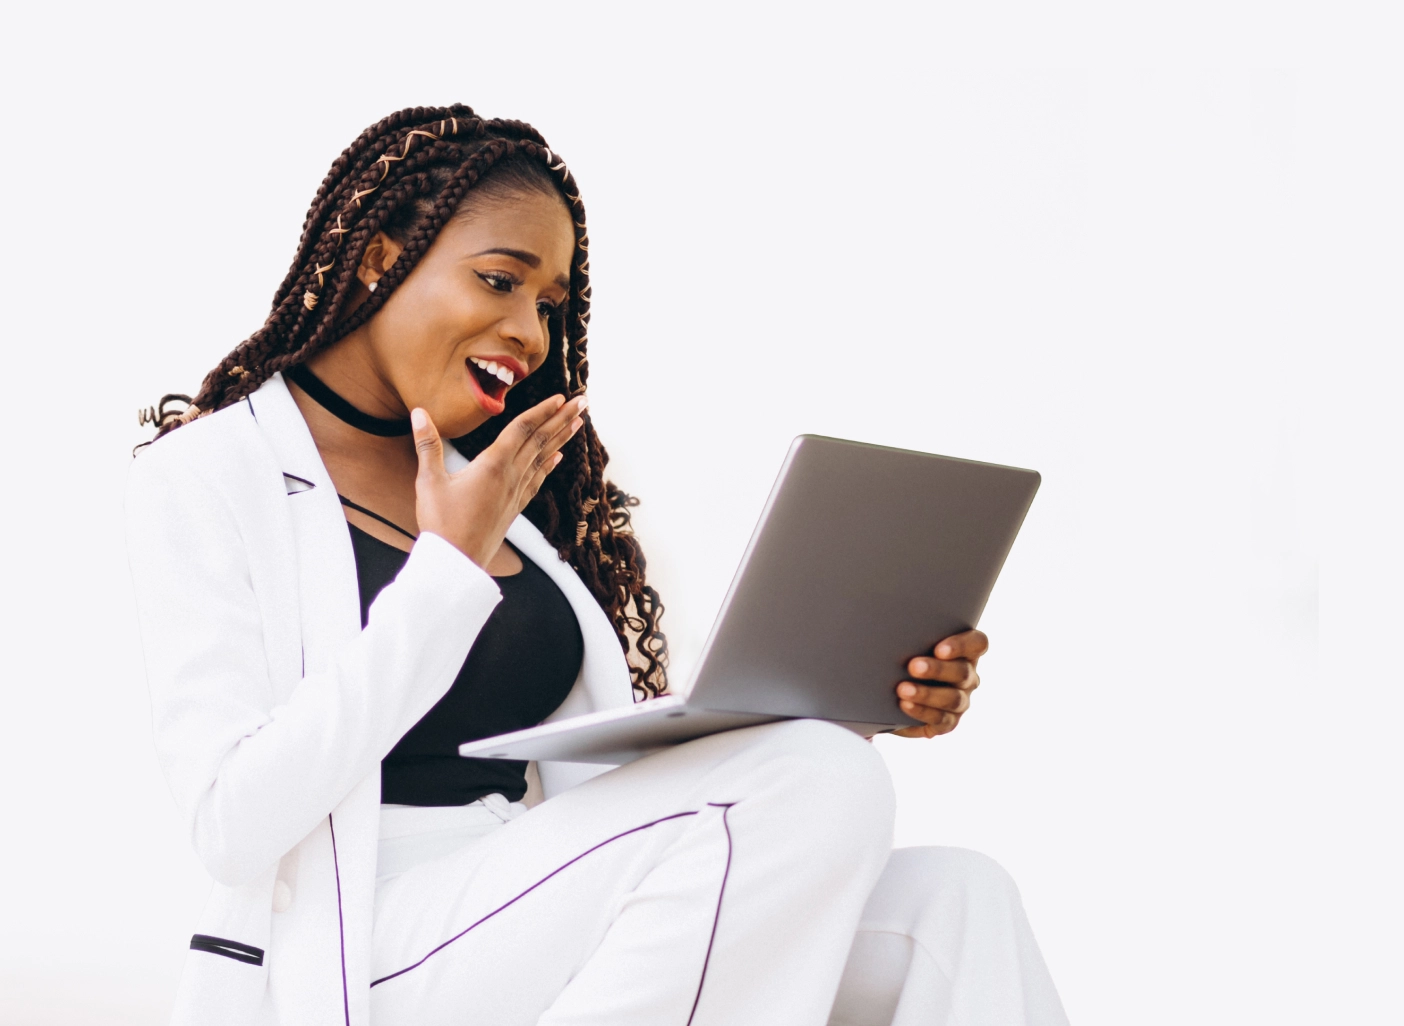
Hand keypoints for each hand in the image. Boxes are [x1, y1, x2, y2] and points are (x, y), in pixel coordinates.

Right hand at [412, 394, 584, 568]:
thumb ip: (427, 444)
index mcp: (493, 465)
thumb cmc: (441, 524)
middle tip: (583, 402)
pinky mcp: (514, 508)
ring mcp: (515, 493)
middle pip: (540, 440)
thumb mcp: (429, 481)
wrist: (457, 563)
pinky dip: (549, 465)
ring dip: (561, 438)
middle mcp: (511, 476)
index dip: (542, 411)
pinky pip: (537, 480)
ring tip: (578, 422)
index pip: (522, 429)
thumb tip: (418, 412)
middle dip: (562, 419)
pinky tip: (557, 458)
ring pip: (543, 458)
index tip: (561, 397)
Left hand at [890, 629, 987, 738]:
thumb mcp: (908, 645)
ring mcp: (961, 700)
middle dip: (937, 669)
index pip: (977, 643)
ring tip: (903, 689)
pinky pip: (941, 719)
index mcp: (964, 651)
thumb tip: (894, 631)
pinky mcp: (949, 721)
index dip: (963, 645)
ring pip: (953, 698)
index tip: (939, 649)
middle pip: (962, 671)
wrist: (889, 695)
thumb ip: (912, 637)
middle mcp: (967, 676)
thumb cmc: (902, 660)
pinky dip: (922, 711)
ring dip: (927, 693)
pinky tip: (905, 705)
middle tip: (913, 666)